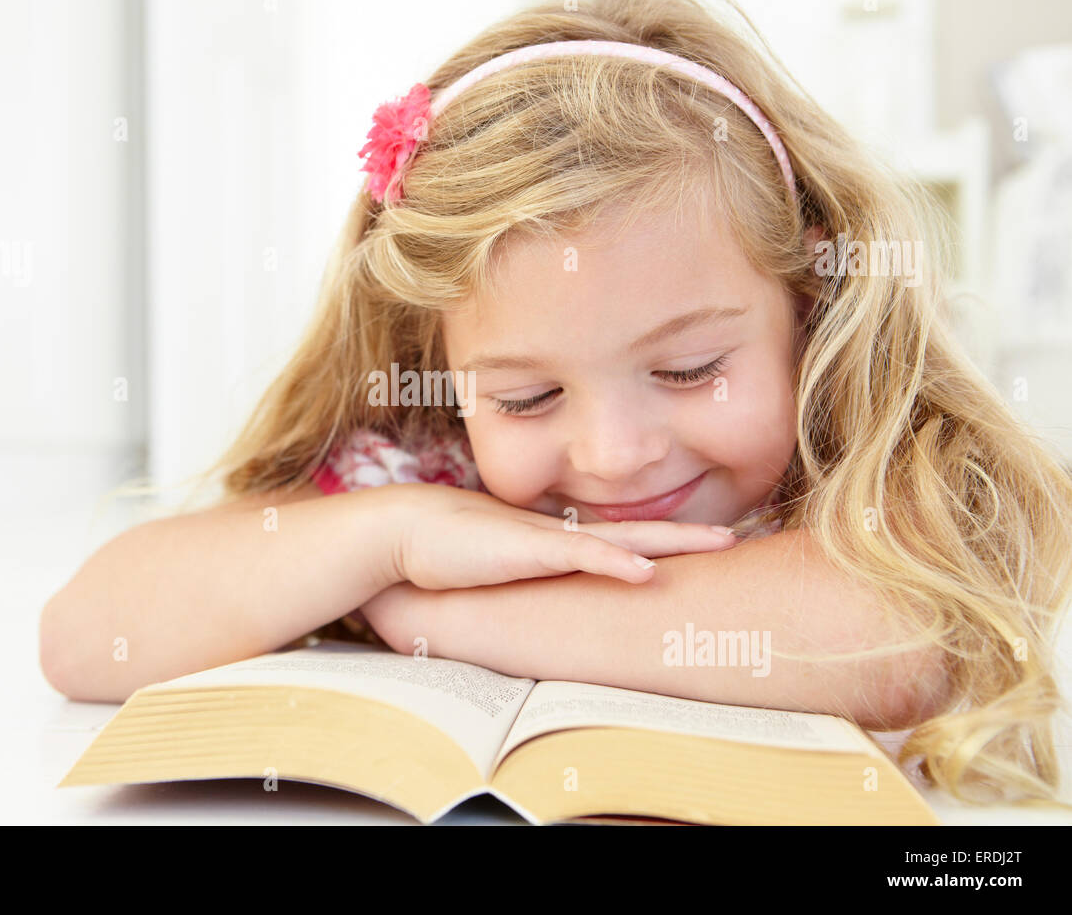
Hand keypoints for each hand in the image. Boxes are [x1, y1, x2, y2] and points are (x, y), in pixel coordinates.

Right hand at [385, 482, 739, 590]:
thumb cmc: (439, 552)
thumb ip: (517, 580)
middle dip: (689, 535)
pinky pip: (580, 555)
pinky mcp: (527, 548)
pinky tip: (647, 571)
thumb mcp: (492, 570)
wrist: (400, 530)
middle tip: (737, 535)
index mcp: (555, 541)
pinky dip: (616, 562)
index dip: (660, 543)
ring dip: (674, 540)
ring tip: (721, 540)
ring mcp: (548, 539)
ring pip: (624, 538)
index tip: (699, 546)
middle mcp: (561, 535)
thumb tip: (534, 606)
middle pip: (638, 533)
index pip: (618, 541)